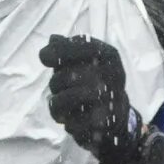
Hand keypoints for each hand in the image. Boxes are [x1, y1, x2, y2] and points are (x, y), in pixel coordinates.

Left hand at [41, 35, 161, 163]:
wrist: (118, 115)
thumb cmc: (97, 81)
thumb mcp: (85, 60)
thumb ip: (67, 49)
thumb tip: (52, 40)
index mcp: (109, 56)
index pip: (82, 47)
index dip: (60, 51)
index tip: (44, 58)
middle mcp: (113, 75)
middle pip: (70, 75)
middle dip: (56, 82)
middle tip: (56, 87)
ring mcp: (110, 99)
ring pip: (69, 99)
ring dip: (57, 103)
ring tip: (58, 105)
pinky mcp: (104, 123)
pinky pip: (74, 122)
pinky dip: (68, 121)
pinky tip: (70, 119)